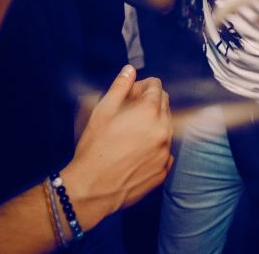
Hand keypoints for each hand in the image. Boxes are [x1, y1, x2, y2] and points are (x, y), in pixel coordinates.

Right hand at [61, 66, 173, 224]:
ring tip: (129, 134)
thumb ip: (120, 87)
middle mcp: (163, 130)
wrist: (92, 188)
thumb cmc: (94, 149)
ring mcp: (165, 152)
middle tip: (127, 112)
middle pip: (164, 104)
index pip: (157, 86)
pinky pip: (165, 150)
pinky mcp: (163, 170)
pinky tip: (135, 152)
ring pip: (166, 127)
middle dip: (149, 103)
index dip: (141, 86)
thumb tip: (130, 70)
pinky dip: (154, 147)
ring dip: (152, 124)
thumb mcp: (102, 111)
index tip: (129, 94)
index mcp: (149, 112)